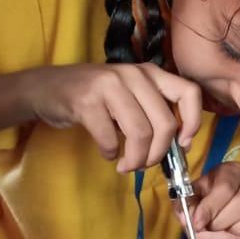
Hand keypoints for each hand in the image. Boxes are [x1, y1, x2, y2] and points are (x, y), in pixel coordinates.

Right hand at [23, 63, 202, 171]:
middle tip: (144, 165)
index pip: (189, 92)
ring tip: (126, 165)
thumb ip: (154, 111)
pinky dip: (109, 153)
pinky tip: (106, 153)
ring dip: (135, 159)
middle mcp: (134, 74)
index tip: (183, 144)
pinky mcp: (87, 101)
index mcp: (150, 73)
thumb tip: (180, 144)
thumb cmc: (94, 97)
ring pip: (140, 134)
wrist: (46, 88)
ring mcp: (109, 85)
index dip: (193, 122)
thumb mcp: (130, 96)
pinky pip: (109, 139)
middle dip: (158, 154)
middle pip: (165, 123)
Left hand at [182, 161, 239, 238]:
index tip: (197, 222)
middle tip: (210, 226)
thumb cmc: (198, 206)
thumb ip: (188, 211)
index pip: (225, 188)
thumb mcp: (187, 204)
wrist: (205, 218)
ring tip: (226, 231)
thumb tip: (196, 222)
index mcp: (229, 172)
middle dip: (223, 221)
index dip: (210, 208)